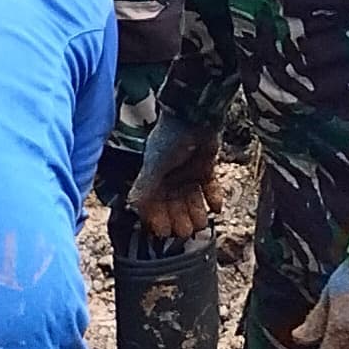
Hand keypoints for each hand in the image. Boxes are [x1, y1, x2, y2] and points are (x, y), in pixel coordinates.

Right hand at [127, 110, 217, 242]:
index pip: (153, 204)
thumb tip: (132, 206)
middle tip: (187, 231)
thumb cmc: (170, 138)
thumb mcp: (155, 165)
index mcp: (154, 177)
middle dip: (180, 221)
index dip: (157, 219)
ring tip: (203, 222)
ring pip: (192, 201)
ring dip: (197, 213)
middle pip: (174, 207)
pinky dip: (214, 198)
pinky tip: (217, 207)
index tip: (164, 232)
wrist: (195, 115)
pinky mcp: (205, 168)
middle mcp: (170, 178)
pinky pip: (209, 188)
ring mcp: (188, 174)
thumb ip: (145, 187)